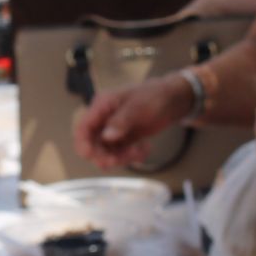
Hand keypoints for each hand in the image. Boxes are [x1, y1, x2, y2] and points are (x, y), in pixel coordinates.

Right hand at [73, 75, 189, 167]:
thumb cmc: (155, 96)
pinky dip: (130, 157)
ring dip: (120, 158)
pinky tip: (144, 149)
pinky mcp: (123, 139)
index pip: (83, 127)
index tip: (93, 156)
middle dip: (105, 155)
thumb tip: (106, 136)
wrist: (172, 100)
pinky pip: (119, 154)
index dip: (83, 144)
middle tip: (122, 159)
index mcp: (102, 105)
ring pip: (105, 153)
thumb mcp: (138, 106)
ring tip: (139, 152)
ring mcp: (112, 130)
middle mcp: (103, 119)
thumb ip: (121, 121)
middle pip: (91, 145)